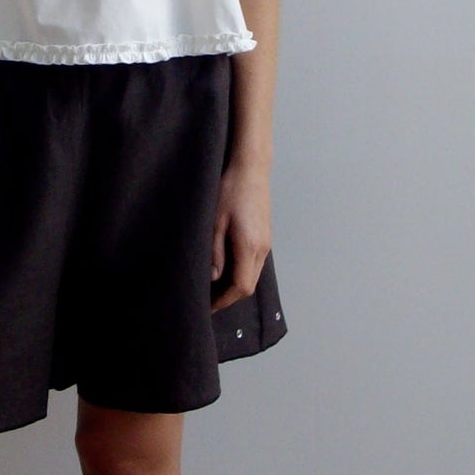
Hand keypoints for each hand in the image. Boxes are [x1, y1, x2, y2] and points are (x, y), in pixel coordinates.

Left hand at [210, 158, 271, 312]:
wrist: (251, 168)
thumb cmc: (230, 190)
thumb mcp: (215, 221)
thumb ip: (215, 252)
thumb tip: (214, 278)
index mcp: (249, 246)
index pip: (241, 287)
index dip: (224, 301)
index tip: (209, 306)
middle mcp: (262, 248)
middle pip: (249, 286)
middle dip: (229, 296)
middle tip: (208, 300)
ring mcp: (267, 242)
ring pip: (253, 275)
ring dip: (236, 284)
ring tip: (215, 286)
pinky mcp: (266, 236)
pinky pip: (255, 263)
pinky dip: (242, 272)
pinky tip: (226, 267)